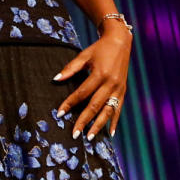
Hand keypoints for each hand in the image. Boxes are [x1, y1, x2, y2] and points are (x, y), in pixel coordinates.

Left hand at [54, 25, 131, 139]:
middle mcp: (110, 83)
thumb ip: (70, 68)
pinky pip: (119, 109)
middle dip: (84, 120)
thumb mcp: (83, 56)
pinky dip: (114, 122)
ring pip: (108, 111)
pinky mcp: (123, 91)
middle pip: (95, 106)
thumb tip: (55, 79)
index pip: (82, 93)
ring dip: (98, 125)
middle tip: (74, 134)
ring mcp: (119, 88)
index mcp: (99, 74)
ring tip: (89, 137)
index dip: (70, 103)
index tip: (60, 113)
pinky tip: (110, 133)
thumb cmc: (99, 49)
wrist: (120, 42)